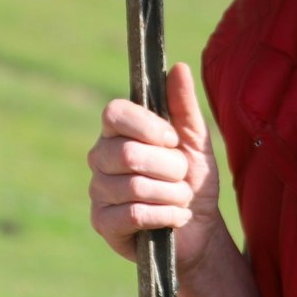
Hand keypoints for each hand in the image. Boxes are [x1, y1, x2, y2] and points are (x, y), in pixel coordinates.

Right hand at [86, 63, 224, 272]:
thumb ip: (184, 105)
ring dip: (172, 195)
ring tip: (181, 198)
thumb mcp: (194, 140)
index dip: (148, 126)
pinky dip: (165, 216)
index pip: (114, 113)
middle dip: (170, 168)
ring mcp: (98, 191)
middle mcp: (100, 157)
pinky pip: (134, 214)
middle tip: (181, 176)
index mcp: (117, 131)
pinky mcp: (102, 223)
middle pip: (129, 154)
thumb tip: (180, 67)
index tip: (173, 140)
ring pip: (136, 187)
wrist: (199, 229)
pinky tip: (174, 218)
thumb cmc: (193, 180)